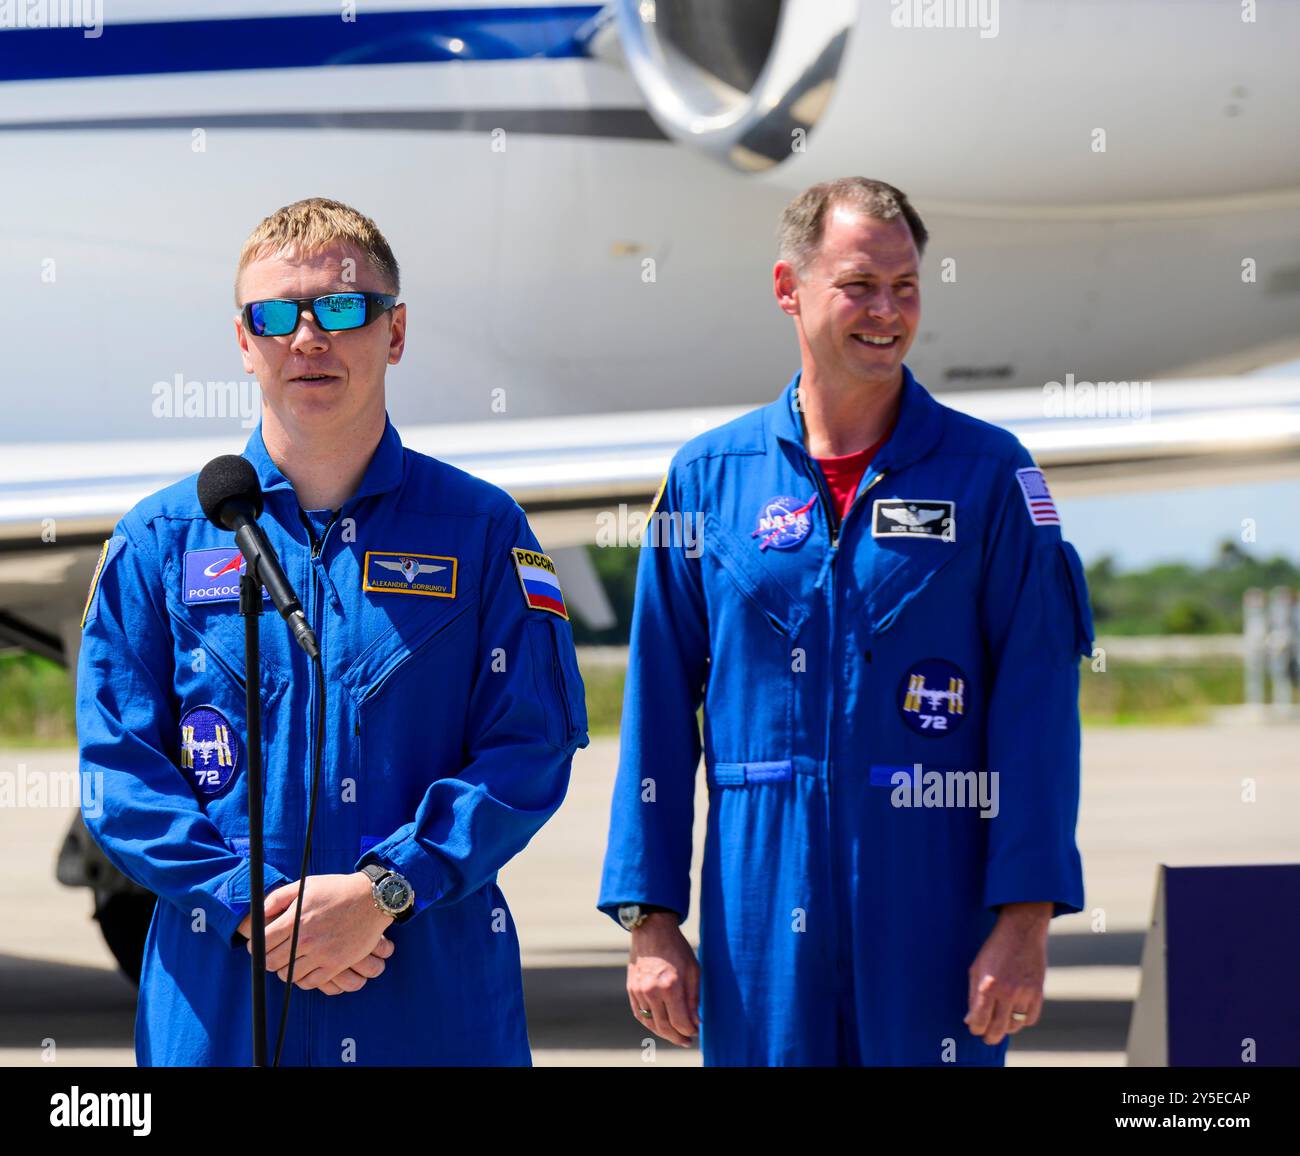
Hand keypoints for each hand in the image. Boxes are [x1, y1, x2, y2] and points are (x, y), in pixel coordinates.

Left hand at [253, 873, 393, 990]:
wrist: (372, 898)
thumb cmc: (337, 890)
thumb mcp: (306, 885)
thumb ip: (279, 897)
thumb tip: (259, 912)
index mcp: (296, 919)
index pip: (262, 942)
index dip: (256, 946)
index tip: (259, 945)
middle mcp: (306, 938)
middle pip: (271, 962)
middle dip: (268, 959)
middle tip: (274, 953)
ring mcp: (322, 953)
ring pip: (289, 975)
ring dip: (286, 969)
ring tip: (291, 960)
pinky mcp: (336, 964)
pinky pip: (310, 982)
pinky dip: (303, 978)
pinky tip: (306, 967)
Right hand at [626, 912, 698, 1046]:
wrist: (652, 929)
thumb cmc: (677, 948)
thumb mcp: (693, 971)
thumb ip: (693, 999)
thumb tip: (695, 1023)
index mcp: (670, 986)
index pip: (680, 1022)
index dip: (690, 1031)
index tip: (696, 1031)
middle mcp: (652, 991)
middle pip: (665, 1027)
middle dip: (678, 1037)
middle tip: (687, 1041)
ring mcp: (639, 991)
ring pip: (651, 1023)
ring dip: (664, 1033)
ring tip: (675, 1035)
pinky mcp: (631, 989)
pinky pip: (639, 1014)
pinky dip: (650, 1023)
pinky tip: (660, 1026)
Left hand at [965, 901, 1051, 1044]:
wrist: (1021, 932)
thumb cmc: (994, 949)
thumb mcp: (977, 969)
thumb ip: (973, 996)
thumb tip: (970, 1020)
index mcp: (988, 985)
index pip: (980, 1020)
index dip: (976, 1028)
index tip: (974, 1028)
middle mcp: (1007, 992)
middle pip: (998, 1028)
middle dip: (990, 1036)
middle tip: (987, 1037)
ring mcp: (1025, 993)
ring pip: (1015, 1025)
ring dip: (1006, 1028)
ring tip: (1000, 1023)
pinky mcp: (1038, 993)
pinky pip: (1030, 1018)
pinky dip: (1022, 1021)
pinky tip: (1015, 1015)